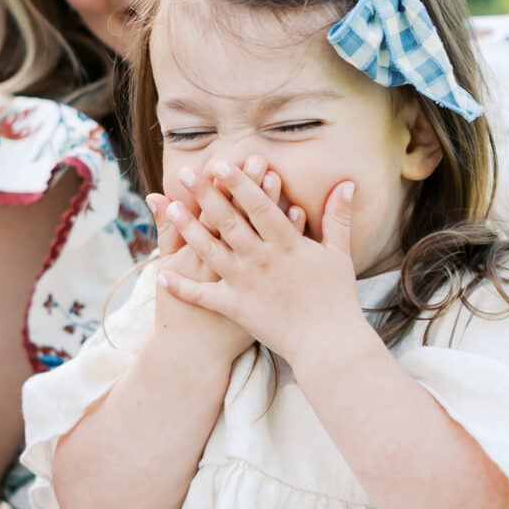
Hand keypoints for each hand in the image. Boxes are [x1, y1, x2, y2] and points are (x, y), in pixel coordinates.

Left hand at [158, 160, 365, 366]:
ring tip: (171, 207)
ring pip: (211, 250)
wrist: (328, 344)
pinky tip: (162, 274)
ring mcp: (246, 284)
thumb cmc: (337, 299)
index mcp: (288, 244)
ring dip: (188, 228)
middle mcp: (262, 260)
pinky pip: (203, 295)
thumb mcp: (340, 255)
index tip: (221, 164)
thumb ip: (338, 218)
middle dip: (206, 195)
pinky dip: (182, 286)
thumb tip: (346, 184)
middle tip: (186, 173)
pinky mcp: (236, 308)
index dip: (239, 184)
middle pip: (229, 221)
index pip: (259, 207)